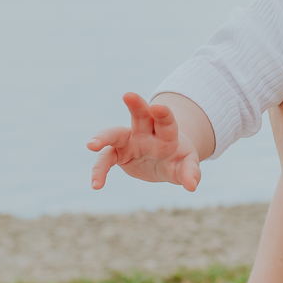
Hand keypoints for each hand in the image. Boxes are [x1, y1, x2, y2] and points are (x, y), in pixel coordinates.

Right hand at [87, 92, 201, 190]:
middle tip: (128, 95)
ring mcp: (130, 140)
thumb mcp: (187, 165)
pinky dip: (99, 171)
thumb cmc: (178, 158)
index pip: (166, 121)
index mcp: (167, 133)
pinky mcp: (118, 153)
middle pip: (140, 115)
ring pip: (115, 134)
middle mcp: (146, 132)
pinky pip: (106, 159)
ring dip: (103, 137)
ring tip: (91, 145)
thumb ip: (190, 172)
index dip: (163, 114)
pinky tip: (96, 184)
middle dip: (136, 104)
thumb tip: (192, 187)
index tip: (158, 107)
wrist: (164, 160)